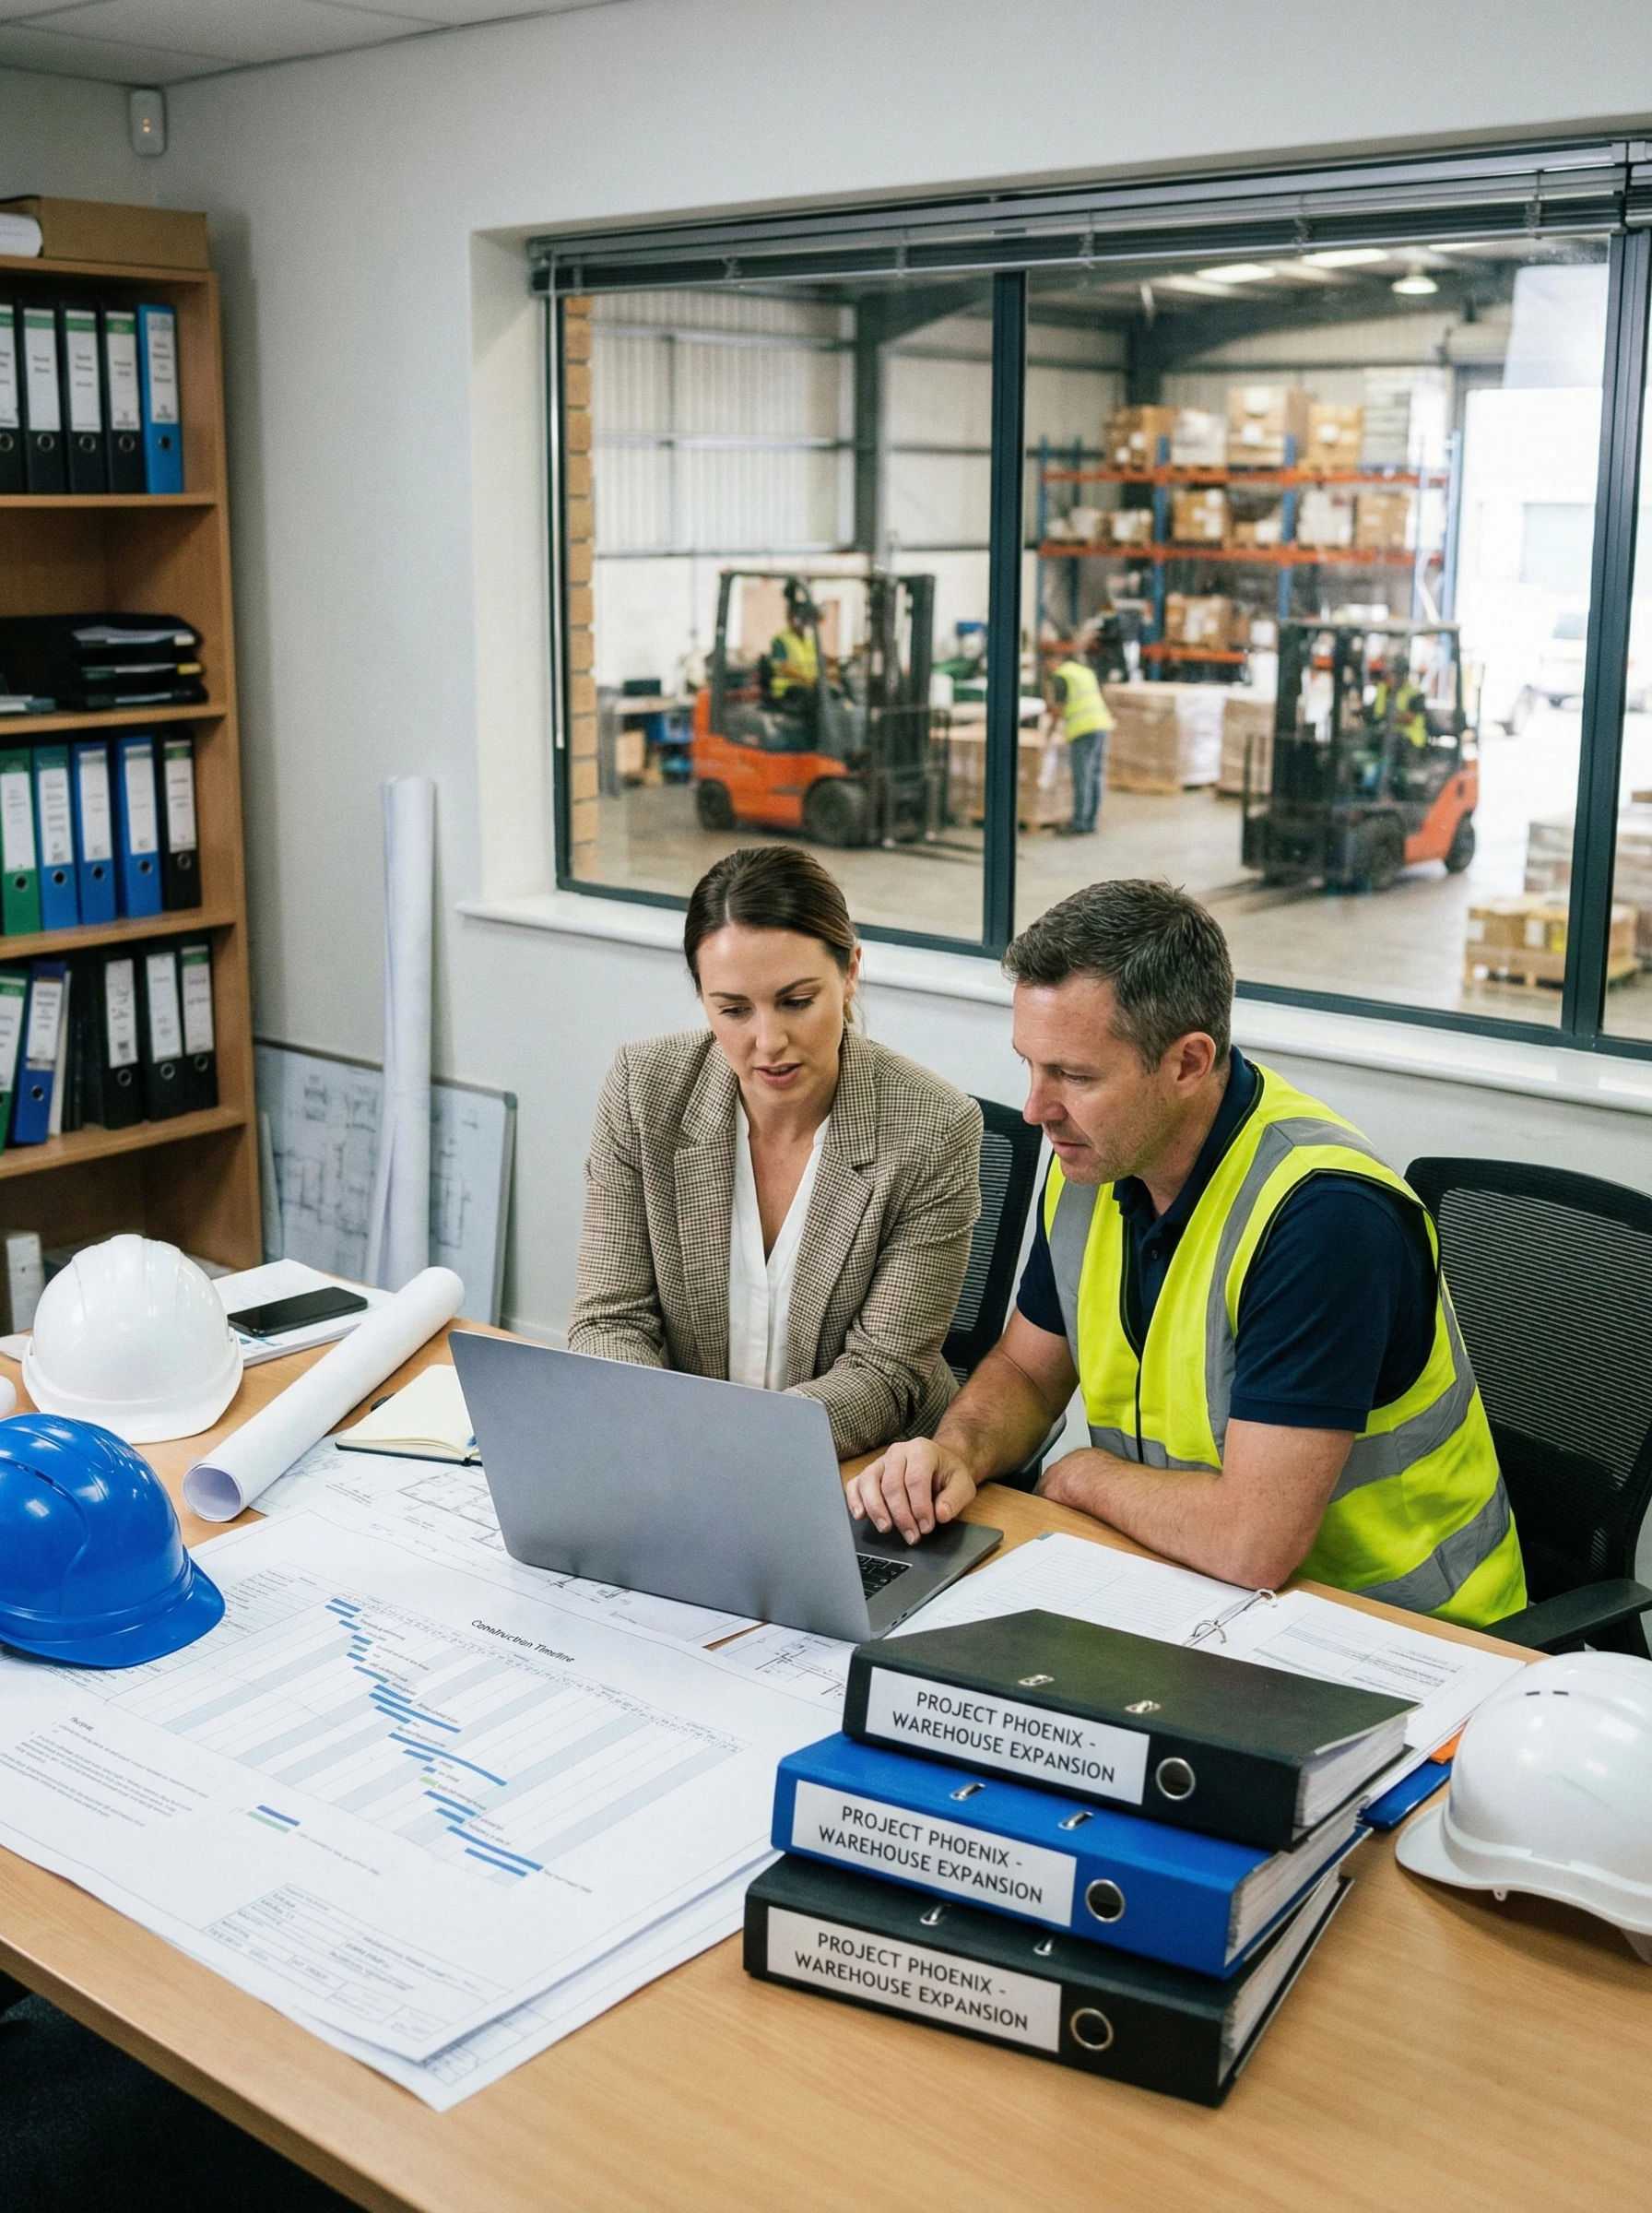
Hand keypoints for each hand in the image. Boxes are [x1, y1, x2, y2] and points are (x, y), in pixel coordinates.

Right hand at [845, 1438, 978, 1544]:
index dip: (919, 1506)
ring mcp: (881, 1461)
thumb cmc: (949, 1474)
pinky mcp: (870, 1472)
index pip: (915, 1479)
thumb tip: (940, 1514)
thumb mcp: (963, 1485)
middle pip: (891, 1484)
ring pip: (869, 1482)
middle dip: (901, 1515)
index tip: (926, 1527)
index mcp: (922, 1450)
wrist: (940, 1463)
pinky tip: (860, 1515)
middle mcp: (898, 1452)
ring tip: (886, 1528)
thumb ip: (955, 1499)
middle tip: (911, 1536)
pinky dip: (854, 1499)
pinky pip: (855, 1484)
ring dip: (876, 1509)